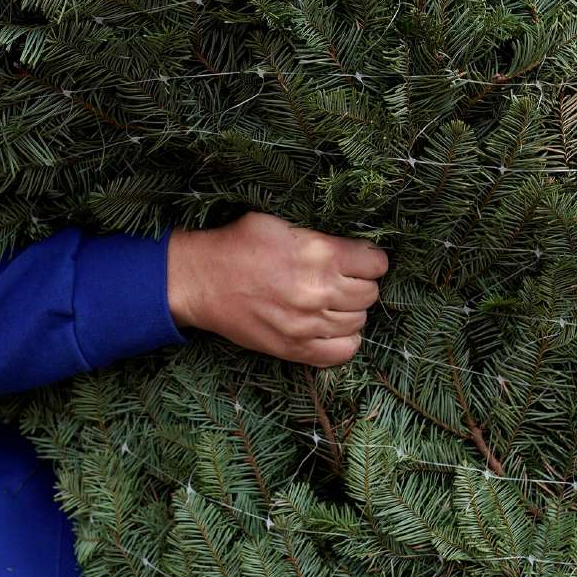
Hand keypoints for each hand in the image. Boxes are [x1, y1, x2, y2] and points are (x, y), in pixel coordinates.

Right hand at [167, 212, 388, 366]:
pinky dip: (344, 340)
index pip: (376, 263)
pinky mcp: (294, 348)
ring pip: (359, 322)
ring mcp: (308, 324)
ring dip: (350, 311)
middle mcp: (319, 290)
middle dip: (361, 285)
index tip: (361, 261)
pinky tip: (331, 328)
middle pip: (370, 294)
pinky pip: (343, 352)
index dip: (370, 260)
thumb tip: (349, 248)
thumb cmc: (237, 246)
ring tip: (331, 303)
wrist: (200, 281)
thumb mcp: (280, 224)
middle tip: (343, 281)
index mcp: (319, 253)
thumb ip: (318, 237)